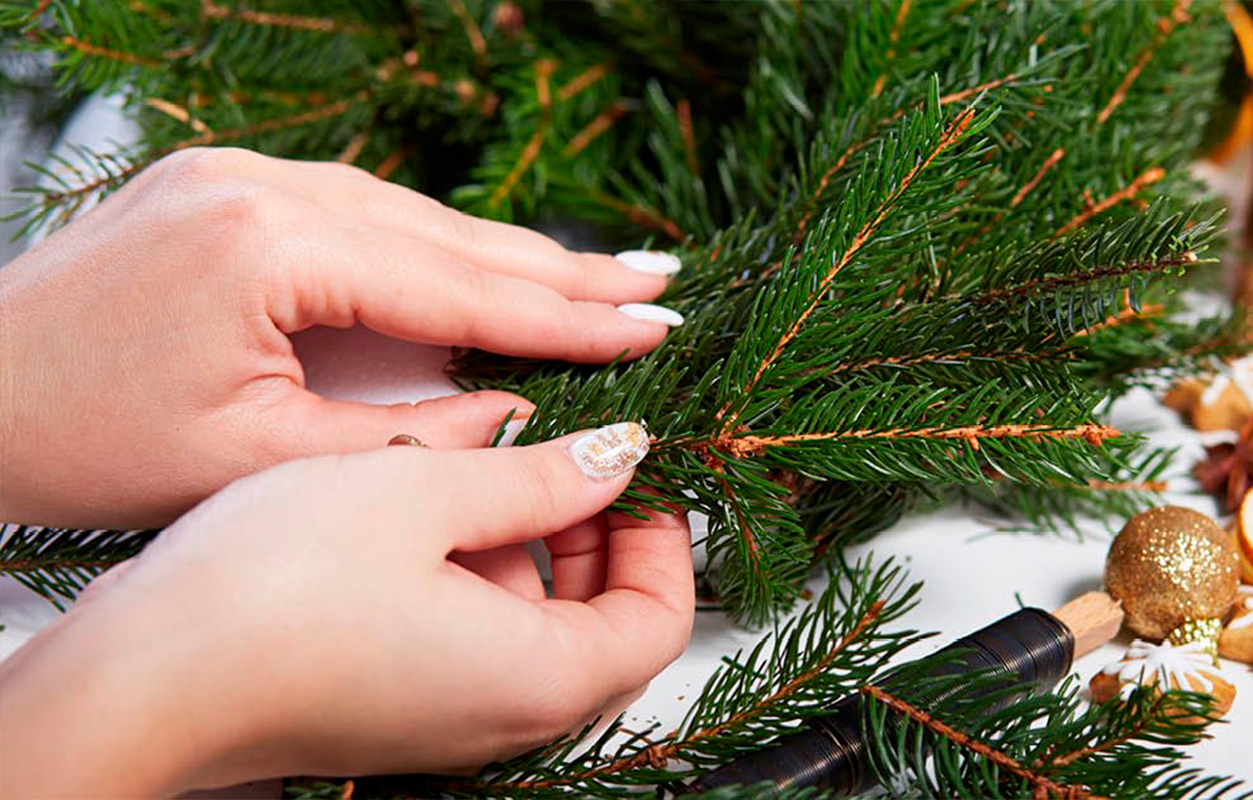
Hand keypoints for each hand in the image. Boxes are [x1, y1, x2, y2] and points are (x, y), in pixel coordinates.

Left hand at [0, 147, 683, 527]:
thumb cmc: (76, 441)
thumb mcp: (258, 459)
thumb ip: (405, 432)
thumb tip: (515, 414)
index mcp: (269, 242)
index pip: (460, 284)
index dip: (567, 317)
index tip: (653, 327)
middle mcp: (259, 183)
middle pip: (448, 233)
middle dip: (561, 270)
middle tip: (658, 284)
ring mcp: (237, 174)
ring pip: (410, 217)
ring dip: (503, 257)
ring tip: (596, 281)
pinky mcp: (222, 189)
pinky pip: (358, 213)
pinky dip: (432, 249)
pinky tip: (481, 267)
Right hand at [0, 423, 692, 797]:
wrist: (135, 684)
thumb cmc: (271, 592)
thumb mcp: (424, 494)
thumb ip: (537, 476)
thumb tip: (618, 455)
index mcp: (539, 678)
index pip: (661, 619)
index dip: (665, 537)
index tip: (640, 467)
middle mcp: (506, 718)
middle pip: (607, 627)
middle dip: (601, 536)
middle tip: (572, 455)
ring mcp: (449, 719)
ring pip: (537, 628)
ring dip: (531, 547)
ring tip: (486, 463)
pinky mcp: (397, 707)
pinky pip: (474, 639)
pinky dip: (476, 574)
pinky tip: (425, 510)